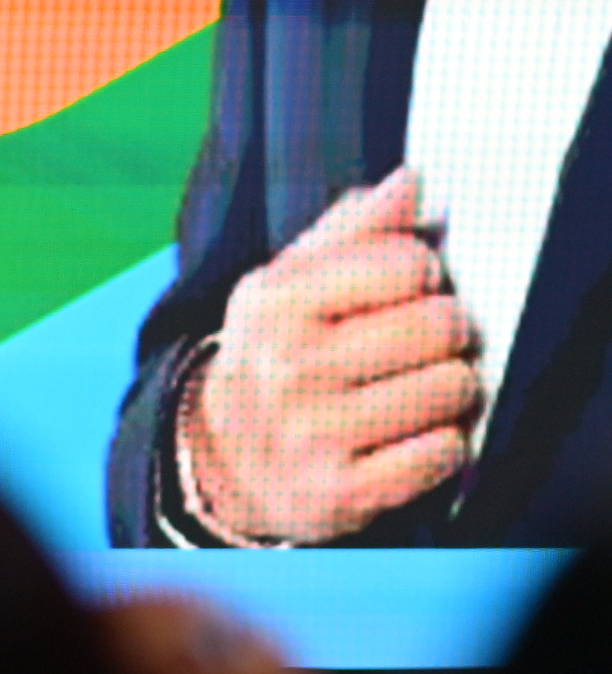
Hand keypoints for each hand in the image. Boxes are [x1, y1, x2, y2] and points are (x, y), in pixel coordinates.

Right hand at [188, 169, 478, 543]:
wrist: (223, 462)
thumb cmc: (275, 358)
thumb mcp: (288, 286)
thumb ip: (351, 231)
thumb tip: (411, 182)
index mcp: (275, 304)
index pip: (403, 262)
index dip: (421, 272)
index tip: (405, 288)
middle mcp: (288, 367)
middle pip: (438, 323)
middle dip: (445, 331)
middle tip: (419, 343)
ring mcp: (314, 433)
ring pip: (450, 387)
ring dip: (448, 389)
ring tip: (413, 389)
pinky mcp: (343, 491)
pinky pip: (442, 453)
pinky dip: (440, 446)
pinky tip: (407, 436)